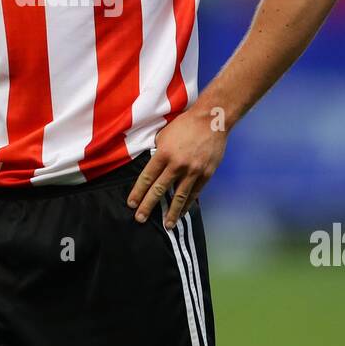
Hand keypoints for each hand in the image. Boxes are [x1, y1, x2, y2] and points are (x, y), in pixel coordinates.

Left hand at [127, 109, 226, 229]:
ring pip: (179, 197)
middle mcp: (177, 165)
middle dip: (148, 206)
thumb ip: (157, 152)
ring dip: (171, 213)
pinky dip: (187, 204)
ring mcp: (193, 171)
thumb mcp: (164, 134)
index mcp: (164, 153)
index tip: (131, 204)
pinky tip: (182, 212)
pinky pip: (194, 193)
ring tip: (166, 225)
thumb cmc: (185, 124)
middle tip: (140, 219)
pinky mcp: (206, 174)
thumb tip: (151, 166)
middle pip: (159, 190)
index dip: (138, 192)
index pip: (147, 178)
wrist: (212, 120)